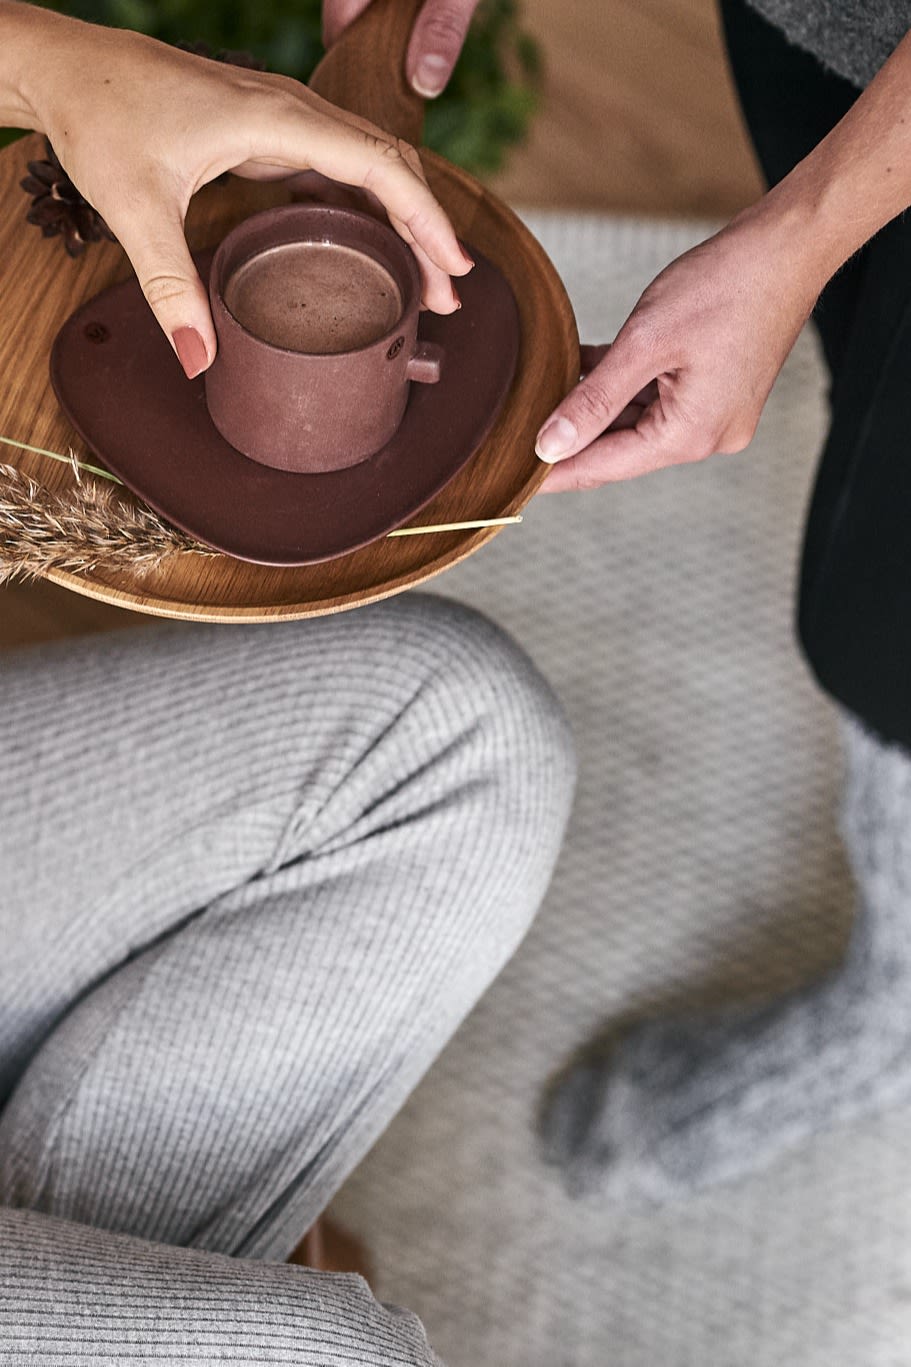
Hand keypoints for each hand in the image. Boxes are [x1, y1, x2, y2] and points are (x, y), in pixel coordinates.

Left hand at [13, 11, 470, 376]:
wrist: (68, 68)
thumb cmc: (100, 117)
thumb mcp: (135, 207)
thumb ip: (170, 286)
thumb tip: (199, 360)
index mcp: (274, 118)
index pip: (377, 165)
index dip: (424, 217)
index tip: (454, 267)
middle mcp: (289, 110)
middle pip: (388, 164)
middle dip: (427, 228)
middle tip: (448, 296)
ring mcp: (282, 117)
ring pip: (369, 162)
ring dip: (404, 216)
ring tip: (427, 280)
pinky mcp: (269, 130)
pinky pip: (339, 164)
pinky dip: (368, 206)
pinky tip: (373, 246)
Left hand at [535, 210, 823, 491]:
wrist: (788, 248)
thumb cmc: (725, 285)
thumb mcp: (644, 343)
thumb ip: (592, 400)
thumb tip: (548, 446)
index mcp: (690, 434)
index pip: (605, 466)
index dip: (554, 472)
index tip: (512, 479)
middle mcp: (707, 438)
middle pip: (621, 449)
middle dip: (573, 438)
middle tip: (515, 436)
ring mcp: (716, 417)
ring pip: (636, 424)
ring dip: (595, 408)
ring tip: (544, 395)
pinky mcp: (717, 394)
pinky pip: (657, 402)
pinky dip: (623, 389)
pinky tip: (584, 372)